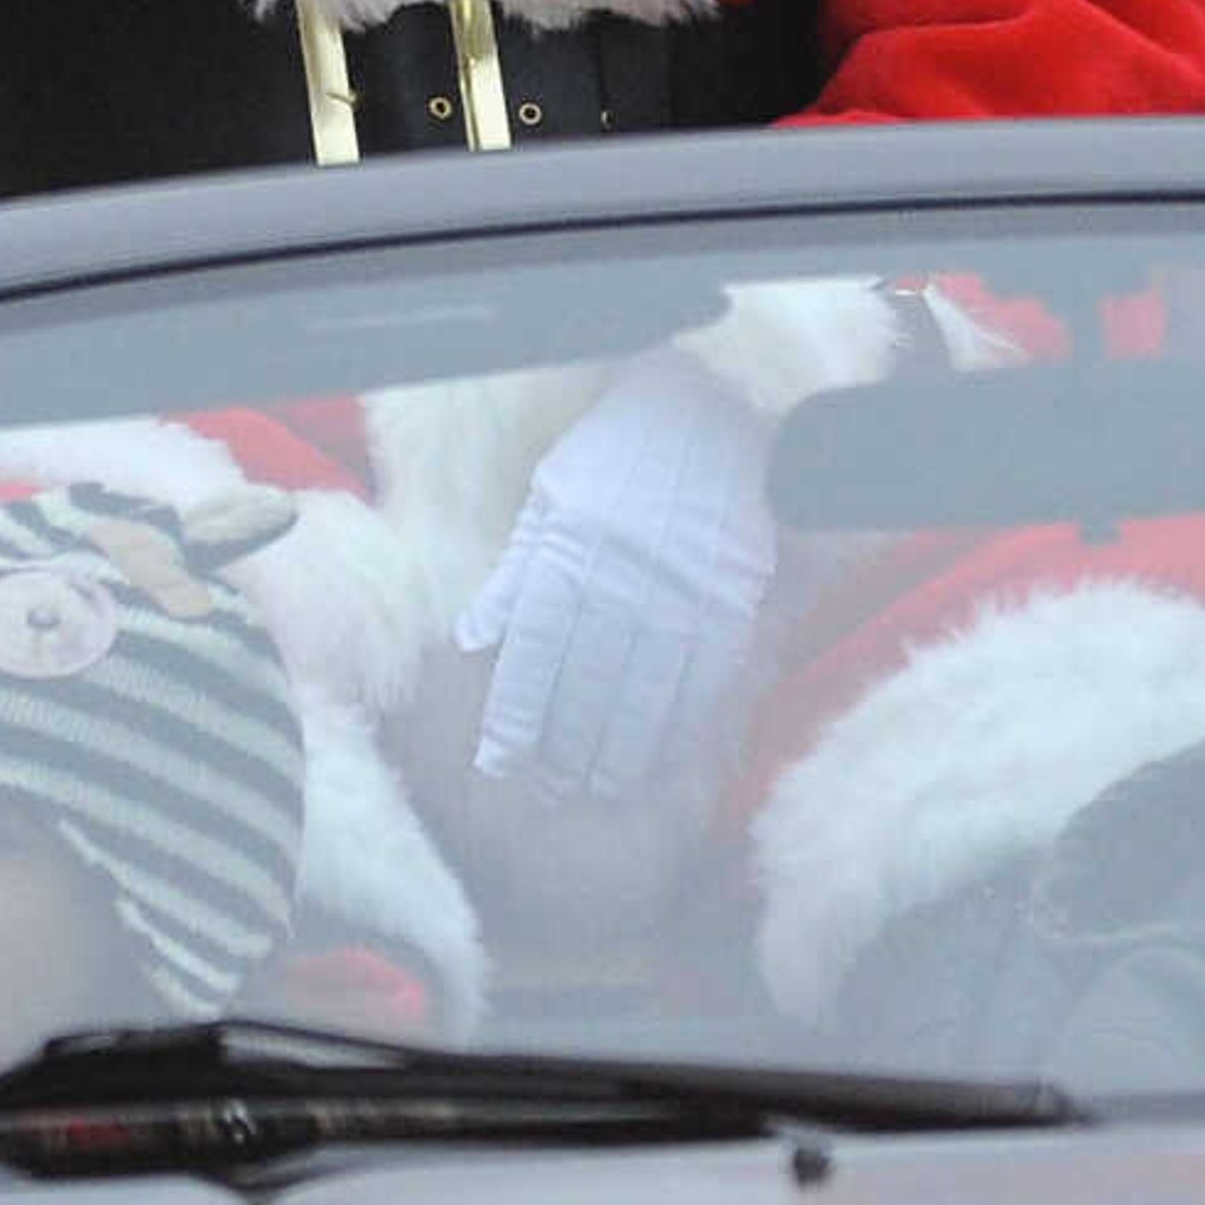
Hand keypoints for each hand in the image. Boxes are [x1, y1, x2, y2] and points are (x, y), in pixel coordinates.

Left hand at [454, 350, 778, 798]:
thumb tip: (473, 639)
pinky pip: (703, 679)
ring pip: (648, 693)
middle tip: (548, 788)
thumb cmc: (617, 457)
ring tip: (599, 785)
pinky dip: (680, 724)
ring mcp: (682, 594)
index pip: (535, 651)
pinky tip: (660, 753)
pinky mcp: (731, 602)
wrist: (710, 416)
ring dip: (622, 749)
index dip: (516, 713)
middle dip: (565, 746)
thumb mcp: (550, 501)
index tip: (500, 760)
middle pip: (589, 684)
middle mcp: (623, 579)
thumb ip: (515, 577)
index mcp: (570, 551)